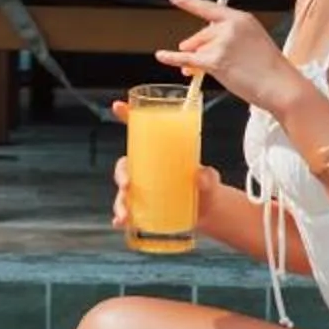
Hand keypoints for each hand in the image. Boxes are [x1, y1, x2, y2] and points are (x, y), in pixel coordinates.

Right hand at [109, 96, 224, 231]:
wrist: (208, 212)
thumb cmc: (205, 186)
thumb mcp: (209, 179)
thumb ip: (207, 177)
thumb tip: (200, 175)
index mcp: (159, 154)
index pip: (141, 132)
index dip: (128, 116)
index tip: (118, 106)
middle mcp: (147, 170)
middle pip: (125, 166)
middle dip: (121, 174)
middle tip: (128, 185)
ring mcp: (143, 190)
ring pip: (123, 192)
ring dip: (119, 202)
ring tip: (126, 215)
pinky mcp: (143, 208)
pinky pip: (126, 211)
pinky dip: (120, 217)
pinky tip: (120, 223)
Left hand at [154, 0, 298, 110]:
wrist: (281, 86)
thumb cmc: (270, 70)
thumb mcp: (251, 44)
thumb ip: (225, 40)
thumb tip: (194, 49)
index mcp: (241, 19)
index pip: (209, 8)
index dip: (189, 2)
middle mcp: (230, 27)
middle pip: (200, 35)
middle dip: (196, 48)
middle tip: (202, 62)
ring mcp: (222, 43)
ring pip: (197, 50)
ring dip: (196, 62)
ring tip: (213, 71)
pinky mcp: (216, 60)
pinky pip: (187, 59)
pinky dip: (172, 58)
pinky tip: (162, 56)